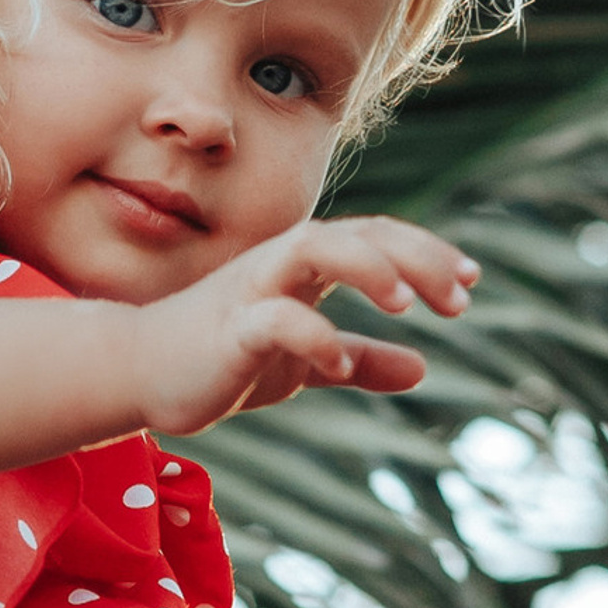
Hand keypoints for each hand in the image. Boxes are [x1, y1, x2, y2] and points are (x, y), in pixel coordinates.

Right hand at [126, 216, 476, 435]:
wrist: (138, 374)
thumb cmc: (221, 359)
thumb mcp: (303, 362)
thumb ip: (360, 362)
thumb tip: (422, 369)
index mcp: (304, 265)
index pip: (376, 238)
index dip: (426, 254)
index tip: (469, 283)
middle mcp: (283, 264)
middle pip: (357, 233)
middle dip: (415, 258)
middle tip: (458, 300)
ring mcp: (253, 291)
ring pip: (314, 248)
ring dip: (367, 267)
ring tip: (406, 305)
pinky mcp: (228, 330)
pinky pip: (274, 318)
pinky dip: (311, 333)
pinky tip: (340, 356)